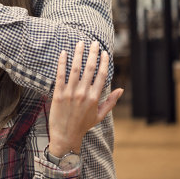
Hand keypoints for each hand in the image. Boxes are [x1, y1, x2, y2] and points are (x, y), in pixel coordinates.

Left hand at [47, 41, 123, 156]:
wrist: (65, 136)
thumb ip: (110, 101)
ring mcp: (70, 93)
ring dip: (78, 54)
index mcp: (94, 98)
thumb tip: (122, 89)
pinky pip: (60, 75)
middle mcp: (83, 93)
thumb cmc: (83, 126)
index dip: (104, 62)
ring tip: (80, 43)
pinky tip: (64, 53)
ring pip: (75, 69)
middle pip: (89, 69)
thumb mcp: (100, 115)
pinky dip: (62, 63)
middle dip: (92, 53)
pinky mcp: (58, 93)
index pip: (102, 75)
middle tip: (93, 42)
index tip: (104, 52)